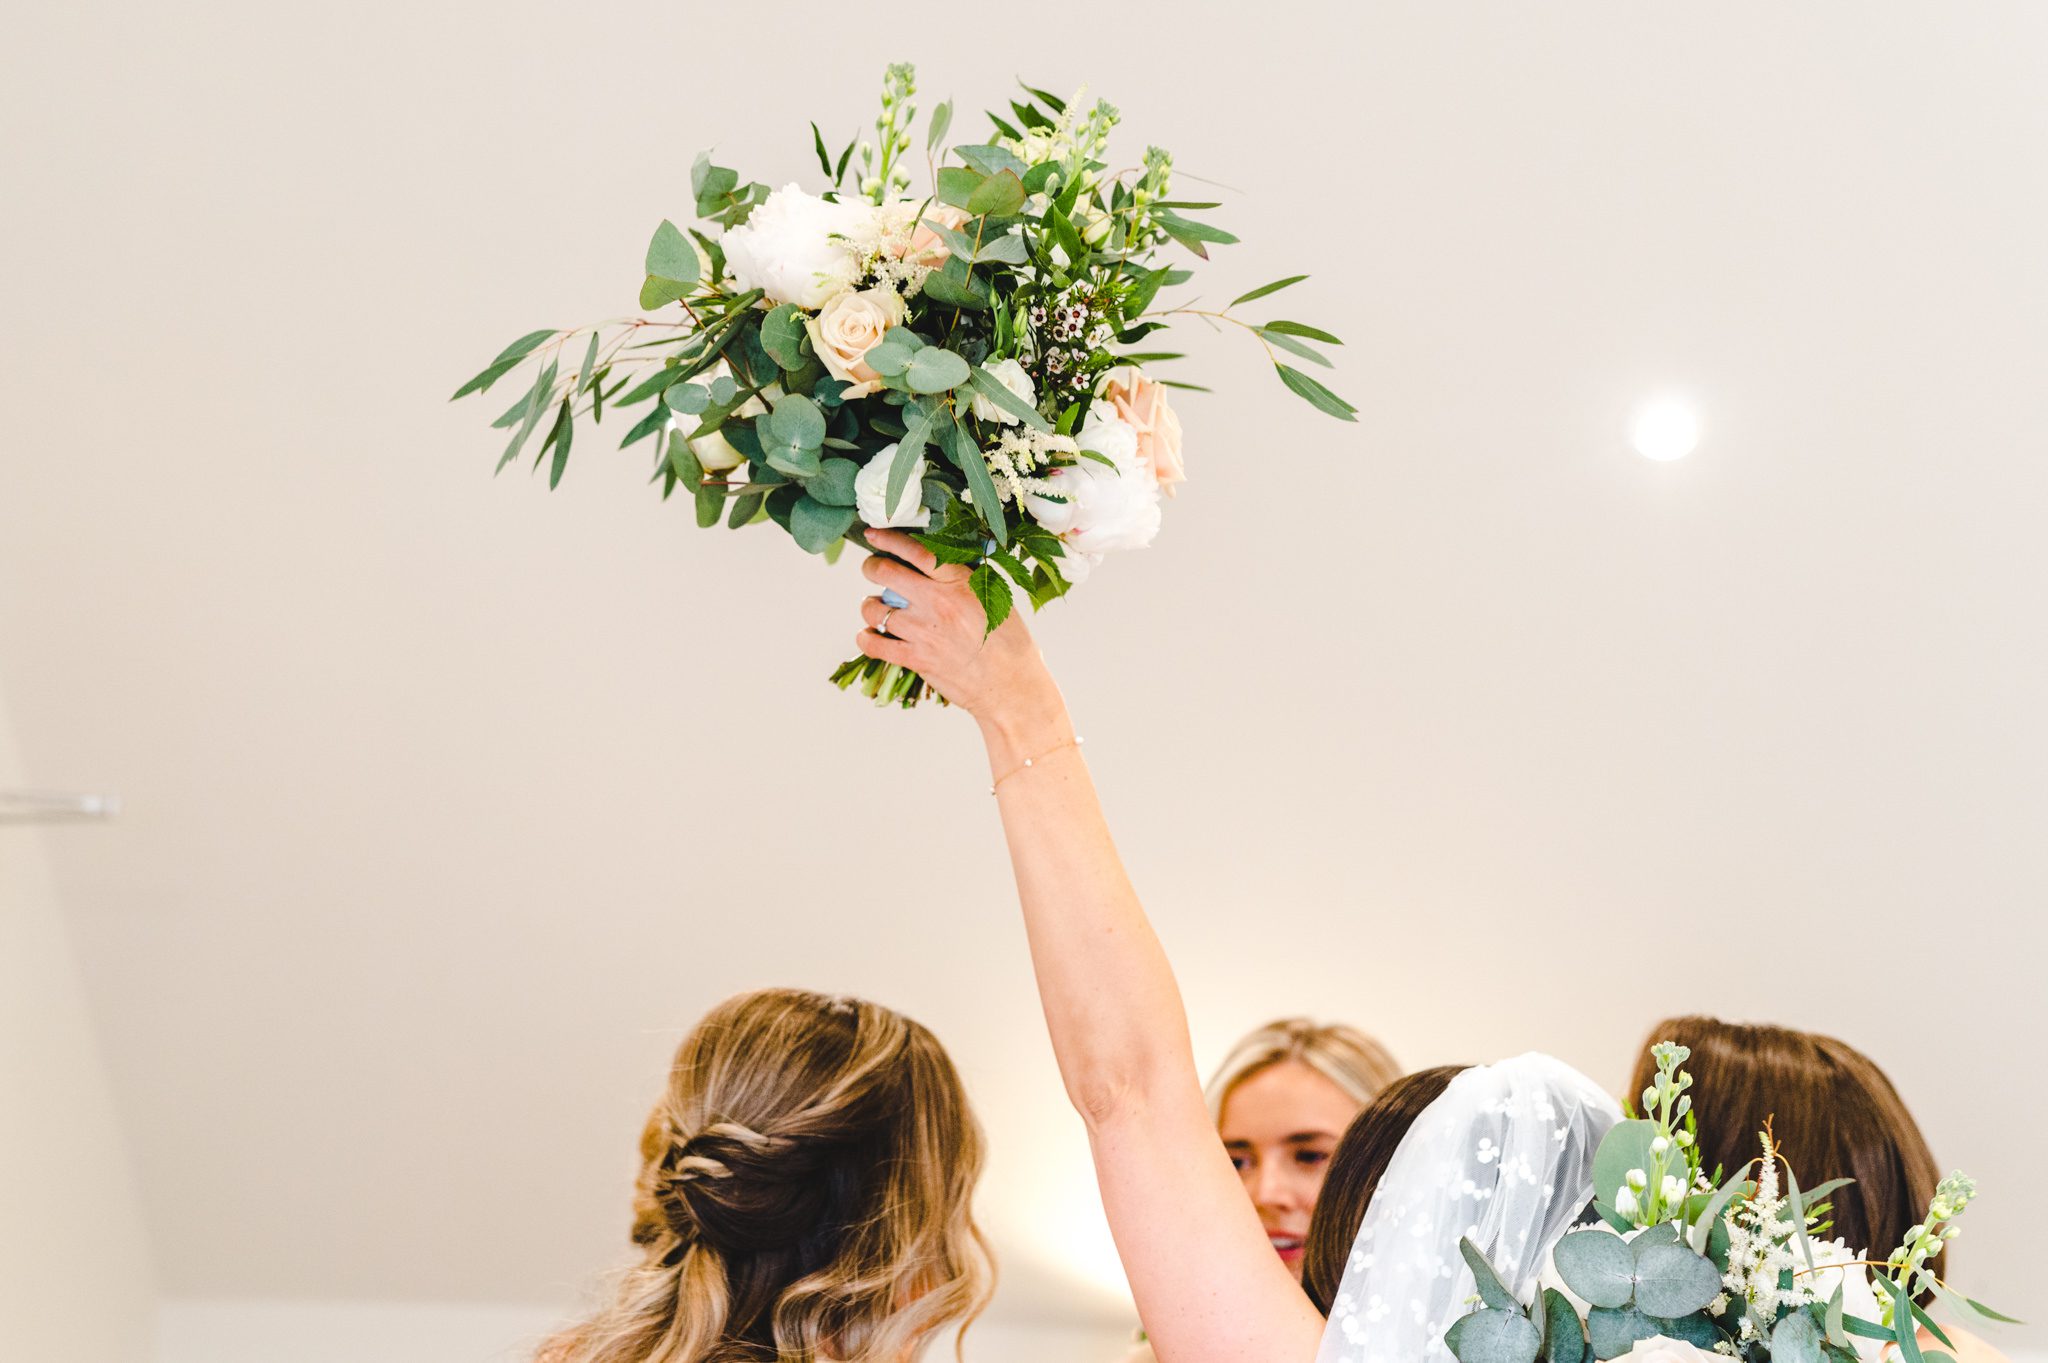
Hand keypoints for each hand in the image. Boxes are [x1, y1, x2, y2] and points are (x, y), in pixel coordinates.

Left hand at [854, 530, 1060, 724]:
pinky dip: (866, 638)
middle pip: (886, 573)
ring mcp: (925, 632)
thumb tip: (938, 562)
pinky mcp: (917, 659)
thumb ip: (965, 580)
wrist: (1011, 685)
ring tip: (877, 608)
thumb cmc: (1008, 642)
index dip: (890, 539)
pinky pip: (875, 645)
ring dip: (870, 606)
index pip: (918, 551)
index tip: (874, 534)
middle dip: (871, 567)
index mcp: (960, 583)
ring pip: (875, 609)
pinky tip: (869, 636)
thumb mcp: (995, 599)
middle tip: (872, 569)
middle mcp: (939, 603)